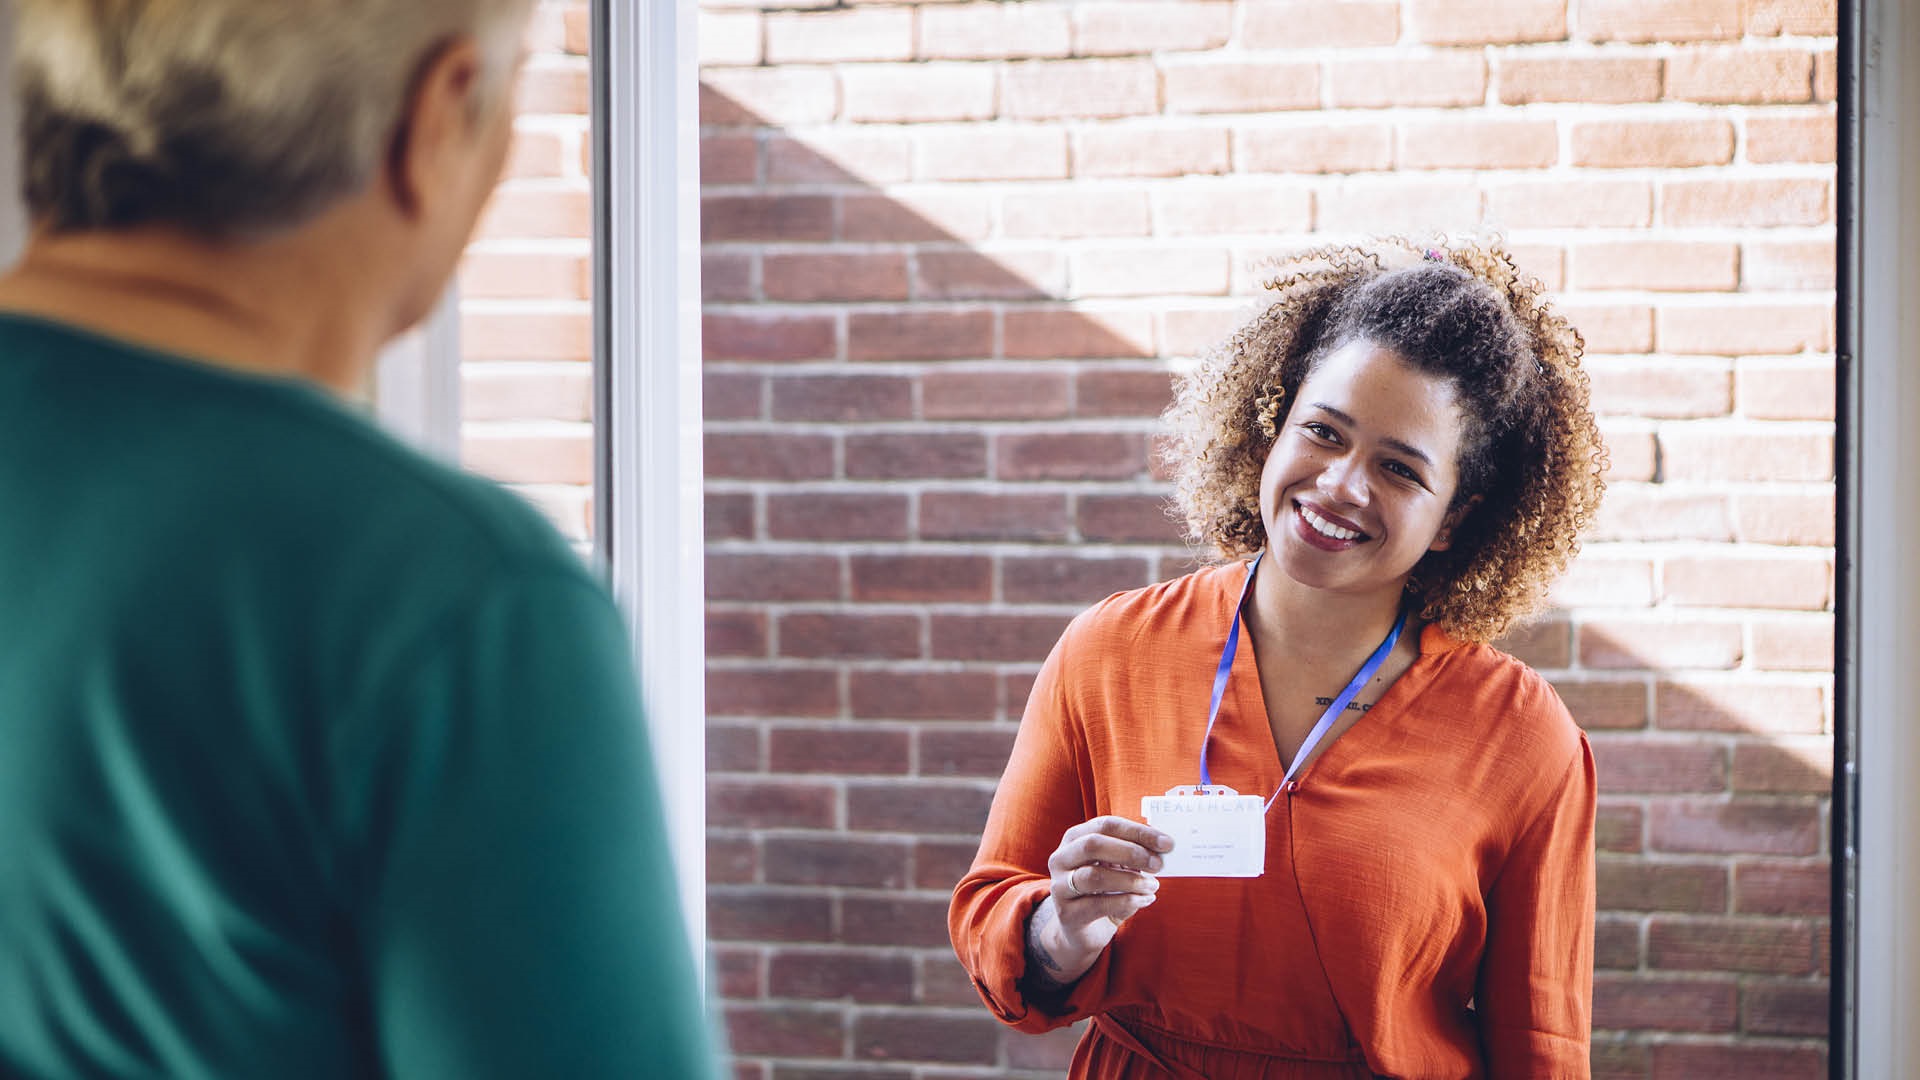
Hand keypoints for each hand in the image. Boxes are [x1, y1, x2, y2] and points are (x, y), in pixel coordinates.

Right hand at [1024, 816, 1172, 989]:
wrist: (1083, 931)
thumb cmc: (1105, 891)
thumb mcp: (1118, 868)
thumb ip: (1134, 854)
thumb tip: (1162, 846)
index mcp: (1075, 838)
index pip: (1106, 825)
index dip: (1137, 832)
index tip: (1166, 843)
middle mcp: (1061, 858)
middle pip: (1093, 845)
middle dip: (1131, 852)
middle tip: (1158, 864)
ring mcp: (1060, 886)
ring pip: (1095, 876)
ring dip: (1131, 880)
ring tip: (1153, 886)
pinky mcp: (1066, 913)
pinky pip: (1099, 904)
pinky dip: (1128, 901)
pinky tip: (1145, 900)